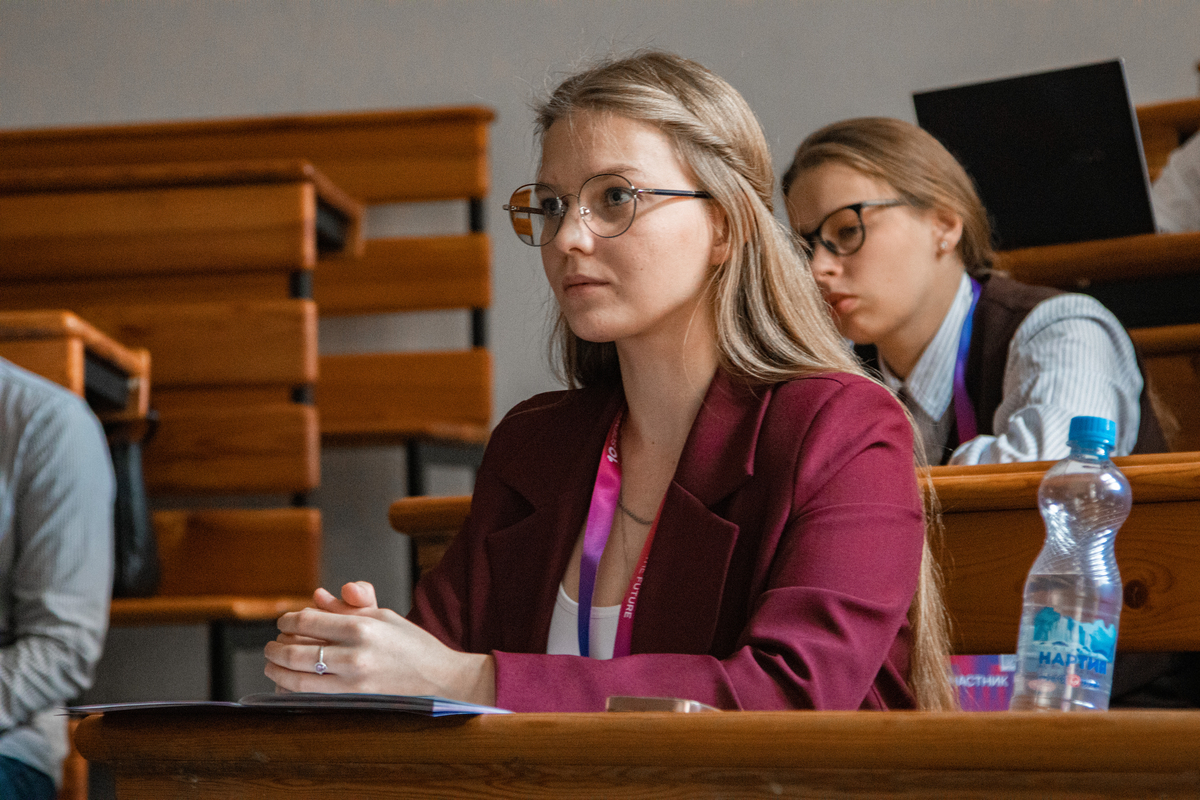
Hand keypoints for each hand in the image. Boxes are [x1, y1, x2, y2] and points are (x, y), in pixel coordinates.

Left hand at [264, 582, 494, 705]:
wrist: (443, 681)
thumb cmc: (414, 646)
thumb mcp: (385, 617)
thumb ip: (349, 606)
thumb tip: (318, 596)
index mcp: (363, 628)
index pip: (309, 621)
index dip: (288, 620)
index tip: (283, 621)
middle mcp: (355, 656)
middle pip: (297, 651)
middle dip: (275, 648)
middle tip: (270, 646)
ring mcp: (353, 684)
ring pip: (298, 679)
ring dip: (278, 671)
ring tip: (272, 665)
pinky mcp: (354, 704)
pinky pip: (311, 699)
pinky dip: (293, 691)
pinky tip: (287, 684)